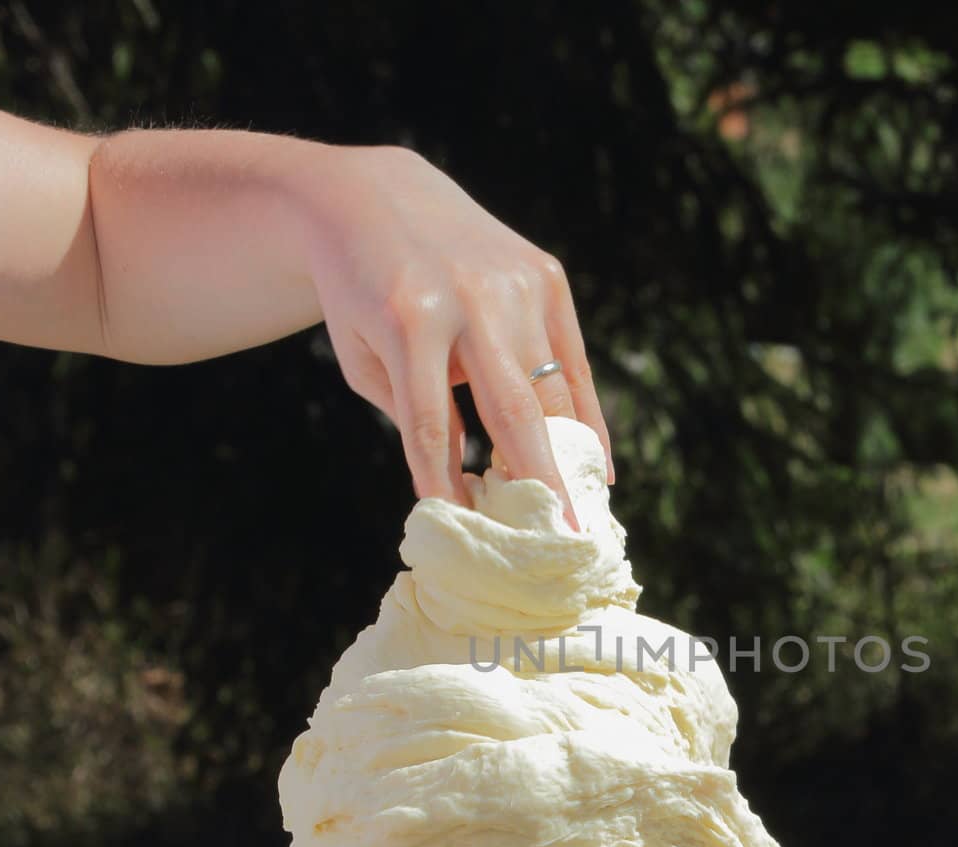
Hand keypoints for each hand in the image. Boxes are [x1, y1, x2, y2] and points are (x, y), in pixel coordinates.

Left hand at [297, 145, 612, 524]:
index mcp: (409, 322)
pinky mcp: (546, 275)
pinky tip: (595, 464)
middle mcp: (471, 301)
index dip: (449, 483)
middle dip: (539, 479)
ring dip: (566, 455)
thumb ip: (415, 414)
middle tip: (562, 538)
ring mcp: (515, 285)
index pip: (435, 424)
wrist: (374, 198)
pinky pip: (575, 361)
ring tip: (576, 511)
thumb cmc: (361, 298)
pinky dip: (587, 416)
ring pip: (553, 389)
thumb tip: (472, 482)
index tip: (469, 530)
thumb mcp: (365, 357)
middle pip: (514, 410)